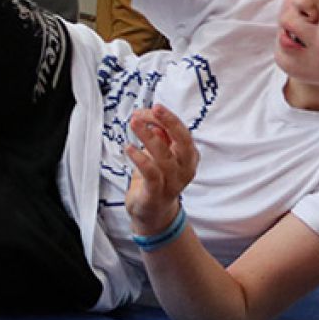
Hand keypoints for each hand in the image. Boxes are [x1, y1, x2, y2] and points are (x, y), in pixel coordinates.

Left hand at [125, 104, 198, 234]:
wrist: (152, 212)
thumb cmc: (157, 179)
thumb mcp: (160, 155)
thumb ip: (160, 137)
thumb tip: (154, 119)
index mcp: (188, 157)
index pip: (183, 132)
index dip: (170, 118)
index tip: (155, 107)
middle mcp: (185, 169)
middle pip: (183, 141)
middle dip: (169, 122)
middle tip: (153, 110)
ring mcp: (173, 183)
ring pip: (164, 155)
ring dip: (148, 136)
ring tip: (134, 123)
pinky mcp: (157, 194)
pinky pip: (151, 174)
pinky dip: (140, 159)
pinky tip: (129, 147)